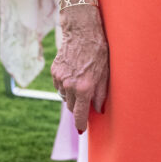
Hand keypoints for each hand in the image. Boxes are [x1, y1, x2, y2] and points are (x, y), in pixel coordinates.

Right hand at [51, 7, 108, 131]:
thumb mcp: (106, 71)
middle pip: (71, 106)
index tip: (82, 130)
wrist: (82, 30)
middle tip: (86, 100)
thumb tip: (99, 109)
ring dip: (72, 95)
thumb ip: (101, 93)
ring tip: (81, 82)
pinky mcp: (54, 71)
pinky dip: (65, 85)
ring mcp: (60, 79)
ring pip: (64, 96)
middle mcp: (70, 86)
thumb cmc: (98, 49)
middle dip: (78, 107)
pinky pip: (59, 86)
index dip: (81, 124)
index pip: (80, 114)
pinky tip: (74, 75)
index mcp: (84, 87)